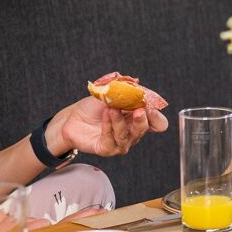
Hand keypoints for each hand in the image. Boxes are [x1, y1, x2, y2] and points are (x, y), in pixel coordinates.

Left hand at [53, 72, 167, 157]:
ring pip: (127, 135)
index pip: (158, 123)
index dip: (156, 116)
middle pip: (144, 129)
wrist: (73, 118)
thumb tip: (135, 82)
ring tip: (112, 108)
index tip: (149, 107)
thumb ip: (124, 89)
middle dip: (143, 119)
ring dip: (120, 121)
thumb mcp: (110, 94)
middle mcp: (132, 133)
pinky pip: (111, 140)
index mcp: (138, 119)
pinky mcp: (107, 149)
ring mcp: (120, 143)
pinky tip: (105, 115)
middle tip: (138, 110)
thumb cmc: (93, 107)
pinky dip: (108, 126)